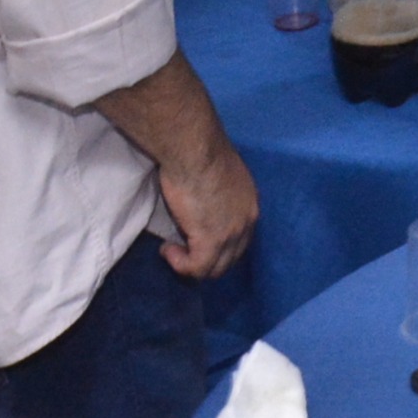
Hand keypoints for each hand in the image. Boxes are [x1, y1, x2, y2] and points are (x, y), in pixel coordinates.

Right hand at [155, 140, 260, 281]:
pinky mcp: (212, 241)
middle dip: (206, 259)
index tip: (194, 239)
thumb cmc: (197, 151)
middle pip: (230, 258)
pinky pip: (197, 268)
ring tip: (171, 249)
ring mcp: (232, 233)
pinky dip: (180, 264)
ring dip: (190, 263)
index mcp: (250, 201)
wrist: (191, 148)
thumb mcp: (217, 174)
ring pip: (214, 268)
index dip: (218, 245)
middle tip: (182, 249)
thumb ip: (216, 193)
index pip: (240, 238)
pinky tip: (167, 249)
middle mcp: (248, 220)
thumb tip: (202, 205)